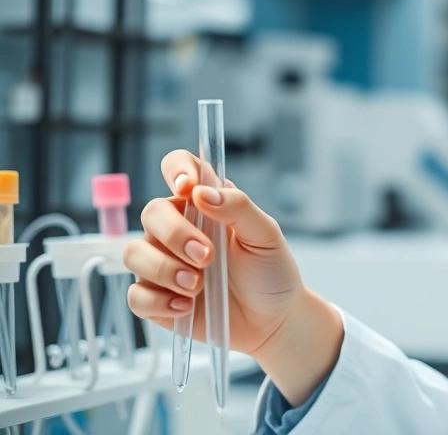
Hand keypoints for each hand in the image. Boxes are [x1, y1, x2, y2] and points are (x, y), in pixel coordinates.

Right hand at [124, 150, 342, 404]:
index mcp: (205, 204)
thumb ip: (238, 208)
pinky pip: (136, 295)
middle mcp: (178, 228)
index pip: (179, 168)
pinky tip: (187, 306)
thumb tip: (202, 192)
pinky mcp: (156, 297)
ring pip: (134, 254)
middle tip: (207, 257)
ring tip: (198, 285)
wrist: (273, 320)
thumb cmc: (271, 271)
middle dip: (176, 235)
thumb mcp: (267, 236)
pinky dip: (158, 301)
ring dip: (164, 269)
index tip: (187, 188)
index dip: (176, 170)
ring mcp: (162, 262)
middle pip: (151, 213)